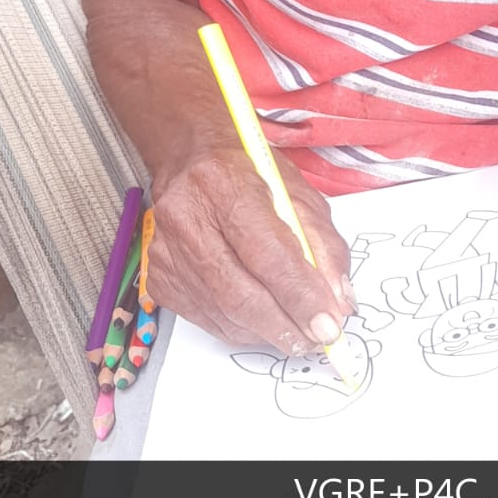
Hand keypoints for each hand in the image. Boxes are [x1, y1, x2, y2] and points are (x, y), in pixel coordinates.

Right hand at [146, 145, 354, 351]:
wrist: (190, 158)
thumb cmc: (248, 172)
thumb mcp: (299, 193)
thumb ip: (323, 245)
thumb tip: (338, 300)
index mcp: (225, 185)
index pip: (267, 254)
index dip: (300, 296)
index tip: (329, 324)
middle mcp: (187, 218)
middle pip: (241, 293)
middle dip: (286, 325)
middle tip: (318, 339)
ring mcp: (167, 252)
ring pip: (225, 314)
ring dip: (268, 331)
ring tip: (297, 330)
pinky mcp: (160, 278)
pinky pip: (208, 320)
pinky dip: (243, 328)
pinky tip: (263, 319)